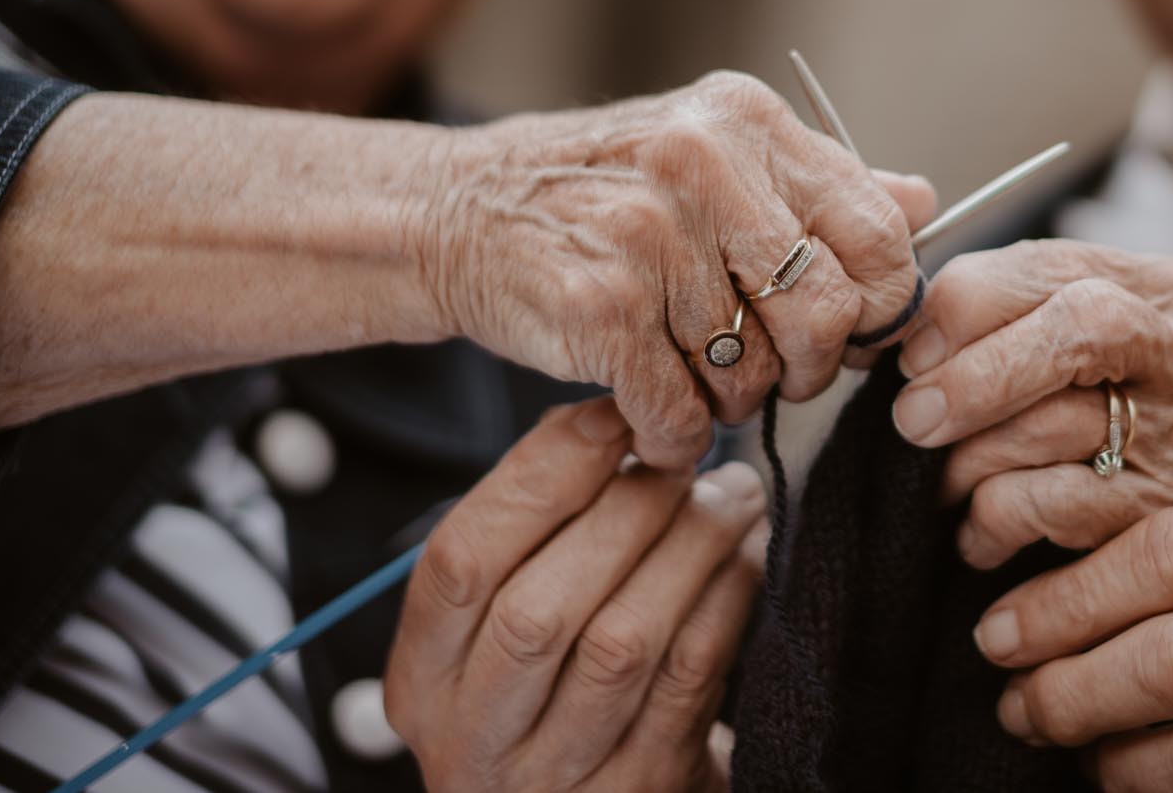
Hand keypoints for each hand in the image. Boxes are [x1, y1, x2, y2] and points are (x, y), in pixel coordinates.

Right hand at [385, 398, 767, 792]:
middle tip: (686, 453)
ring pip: (623, 644)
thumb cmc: (556, 687)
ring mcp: (560, 779)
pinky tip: (747, 550)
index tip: (610, 417)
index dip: (537, 478)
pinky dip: (727, 597)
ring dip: (690, 546)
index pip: (458, 565)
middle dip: (624, 511)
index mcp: (425, 680)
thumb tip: (602, 420)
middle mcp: (476, 740)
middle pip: (538, 612)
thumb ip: (533, 532)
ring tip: (733, 492)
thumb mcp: (505, 624)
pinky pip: (691, 677)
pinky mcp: (644, 787)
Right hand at [425, 71, 935, 464]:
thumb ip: (820, 184)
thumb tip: (926, 204)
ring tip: (688, 371)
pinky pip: (681, 413)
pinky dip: (672, 434)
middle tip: (771, 368)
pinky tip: (650, 413)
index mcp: (748, 122)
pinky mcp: (599, 307)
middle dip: (808, 366)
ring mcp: (649, 235)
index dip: (879, 304)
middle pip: (828, 315)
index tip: (851, 332)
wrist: (459, 210)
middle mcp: (704, 165)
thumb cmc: (603, 191)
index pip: (879, 232)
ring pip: (754, 374)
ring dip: (727, 398)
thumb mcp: (715, 155)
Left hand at [888, 239, 1172, 568]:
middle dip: (975, 374)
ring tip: (940, 481)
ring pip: (1054, 424)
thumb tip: (905, 343)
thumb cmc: (1078, 413)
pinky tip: (976, 532)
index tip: (911, 353)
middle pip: (1077, 329)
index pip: (1049, 265)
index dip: (964, 305)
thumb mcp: (1052, 340)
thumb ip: (993, 317)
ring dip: (969, 458)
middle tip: (913, 417)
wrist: (1172, 537)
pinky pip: (1057, 505)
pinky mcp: (1170, 513)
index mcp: (1160, 287)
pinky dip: (994, 517)